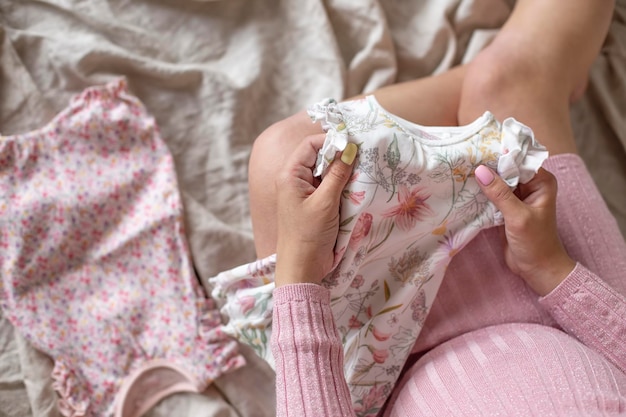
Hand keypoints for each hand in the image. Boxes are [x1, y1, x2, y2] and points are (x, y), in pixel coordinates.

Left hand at [274, 134, 356, 286]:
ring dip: (342, 173)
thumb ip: (338, 174)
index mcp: (290, 175)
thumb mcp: (326, 202)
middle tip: (362, 158)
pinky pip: (329, 187)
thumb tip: (350, 148)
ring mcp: (305, 193)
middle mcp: (295, 180)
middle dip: (340, 156)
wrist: (302, 269)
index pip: (310, 145)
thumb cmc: (308, 235)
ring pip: (326, 172)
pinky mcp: (315, 205)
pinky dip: (342, 186)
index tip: (353, 144)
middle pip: (319, 157)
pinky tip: (356, 188)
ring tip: (361, 172)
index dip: (331, 140)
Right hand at [475, 165, 575, 295]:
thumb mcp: (517, 216)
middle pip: (508, 169)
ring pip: (499, 181)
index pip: (519, 161)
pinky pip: (494, 194)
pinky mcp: (507, 208)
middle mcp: (532, 186)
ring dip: (484, 179)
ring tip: (462, 170)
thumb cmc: (536, 243)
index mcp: (542, 182)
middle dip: (489, 166)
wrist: (537, 269)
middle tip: (465, 158)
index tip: (478, 150)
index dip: (500, 156)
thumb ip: (500, 193)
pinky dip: (483, 192)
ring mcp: (519, 197)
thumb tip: (480, 170)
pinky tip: (467, 187)